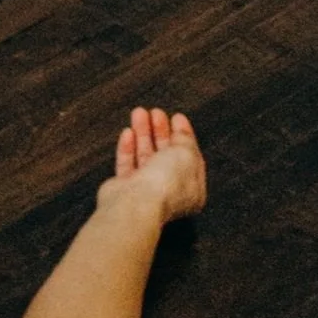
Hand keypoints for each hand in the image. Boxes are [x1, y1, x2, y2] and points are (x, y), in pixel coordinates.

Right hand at [101, 105, 206, 226]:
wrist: (136, 204)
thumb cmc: (165, 185)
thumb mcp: (186, 155)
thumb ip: (185, 141)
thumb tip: (182, 131)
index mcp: (192, 188)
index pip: (189, 156)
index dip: (184, 134)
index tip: (177, 117)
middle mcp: (170, 190)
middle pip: (166, 155)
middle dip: (161, 131)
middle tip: (156, 113)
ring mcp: (147, 190)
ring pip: (145, 156)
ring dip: (143, 133)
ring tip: (138, 113)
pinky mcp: (125, 188)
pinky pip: (128, 164)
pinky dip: (128, 148)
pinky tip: (128, 133)